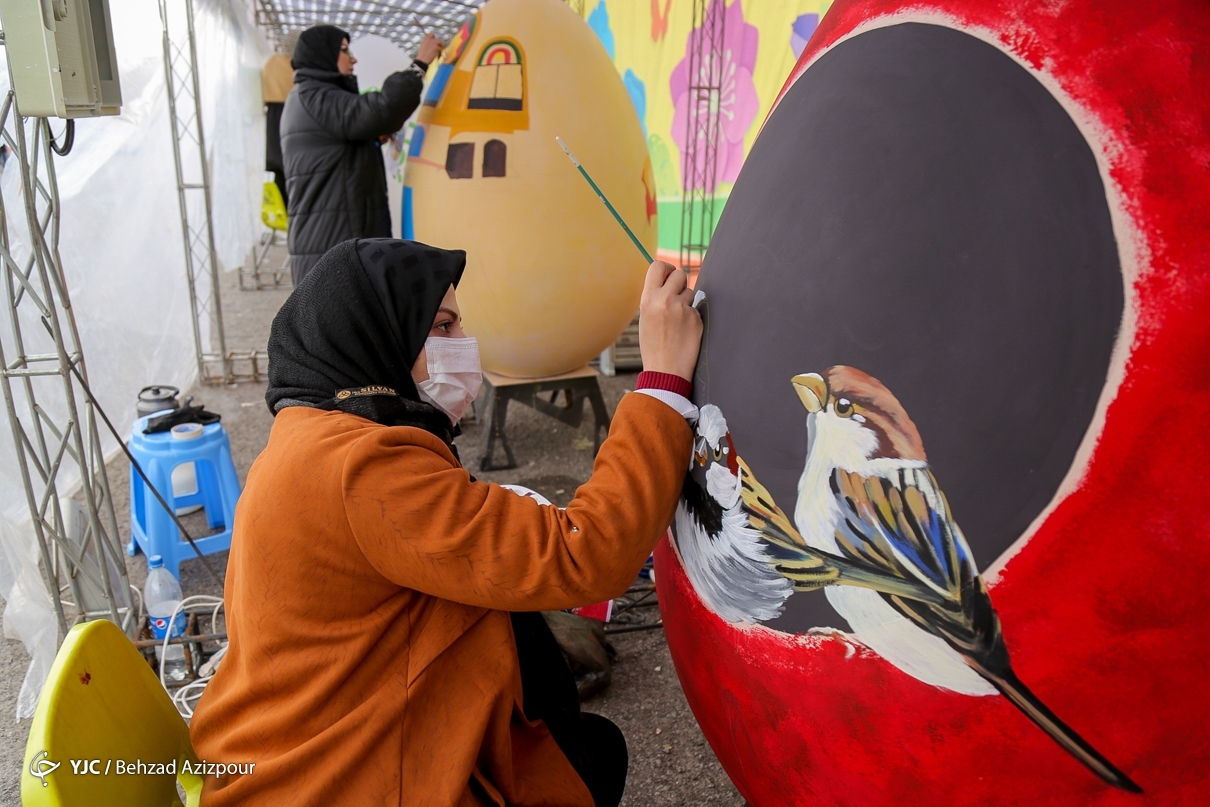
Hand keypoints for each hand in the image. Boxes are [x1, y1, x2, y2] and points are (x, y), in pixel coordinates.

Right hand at [416, 34, 442, 64]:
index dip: (434, 38)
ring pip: (440, 43)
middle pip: (437, 39)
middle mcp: (429, 39)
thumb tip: (432, 43)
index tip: (435, 42)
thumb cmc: (422, 55)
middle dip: (439, 44)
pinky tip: (438, 56)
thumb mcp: (423, 46)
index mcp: (425, 39)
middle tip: (439, 48)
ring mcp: (433, 43)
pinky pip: (440, 48)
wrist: (422, 60)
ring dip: (440, 47)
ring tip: (439, 52)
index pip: (432, 34)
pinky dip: (440, 52)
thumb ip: (427, 43)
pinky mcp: (436, 47)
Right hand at [638, 261, 701, 380]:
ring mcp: (682, 308)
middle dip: (680, 282)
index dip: (666, 268)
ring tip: (678, 320)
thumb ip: (655, 298)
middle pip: (679, 273)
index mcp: (648, 298)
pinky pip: (696, 308)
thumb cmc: (653, 345)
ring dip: (686, 301)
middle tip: (676, 297)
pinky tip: (685, 331)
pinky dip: (692, 317)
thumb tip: (667, 281)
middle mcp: (665, 299)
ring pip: (690, 291)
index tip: (669, 275)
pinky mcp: (696, 318)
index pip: (658, 265)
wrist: (665, 370)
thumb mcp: (645, 317)